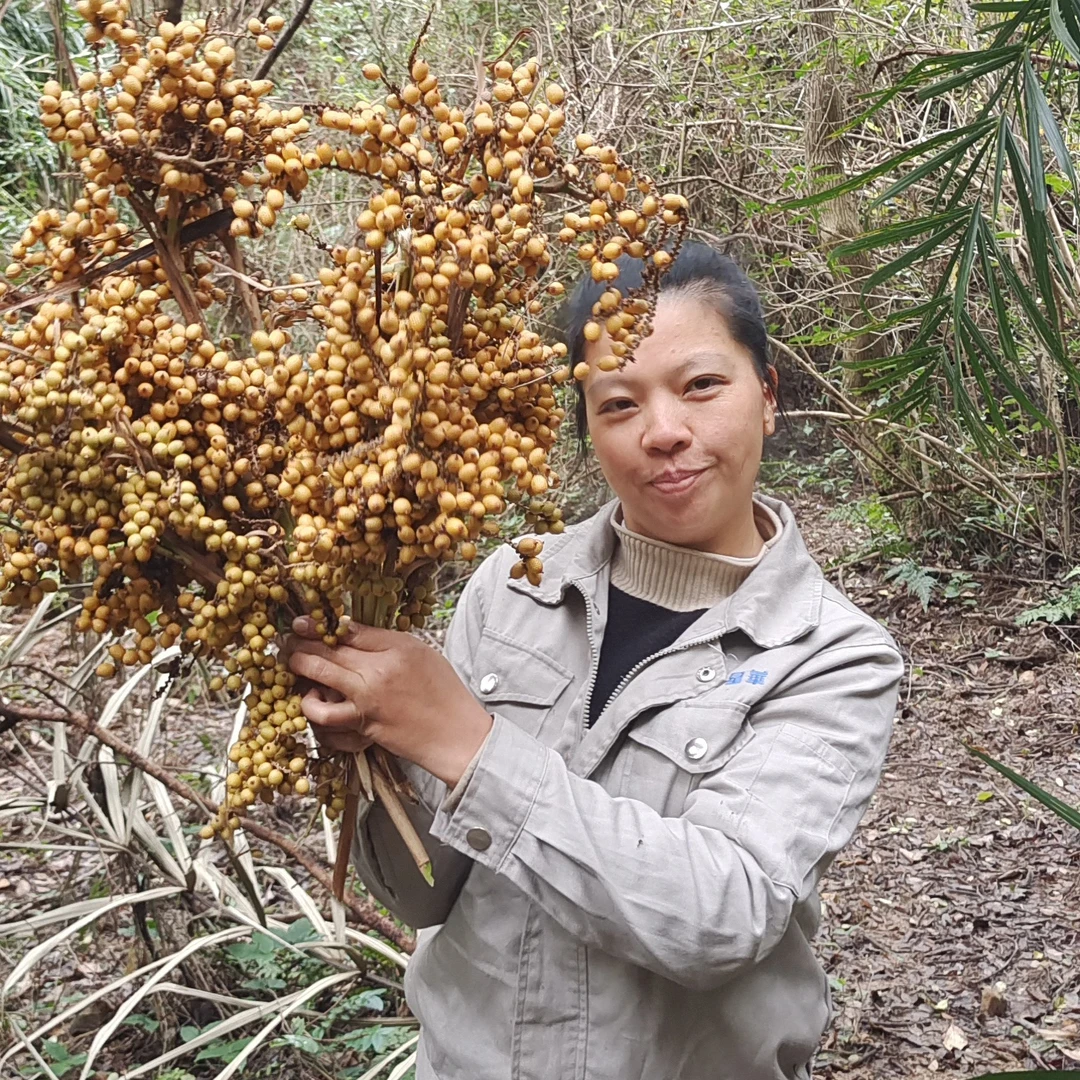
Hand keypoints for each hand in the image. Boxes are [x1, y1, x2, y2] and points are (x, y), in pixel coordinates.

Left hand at [286, 616, 492, 785]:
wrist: (455, 732)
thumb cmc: (441, 687)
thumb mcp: (417, 650)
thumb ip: (380, 638)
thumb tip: (345, 627)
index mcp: (388, 655)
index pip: (343, 635)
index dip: (315, 627)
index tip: (300, 624)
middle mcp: (372, 683)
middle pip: (322, 661)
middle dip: (298, 651)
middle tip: (290, 645)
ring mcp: (364, 711)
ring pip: (317, 698)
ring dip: (303, 686)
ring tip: (302, 678)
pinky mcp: (362, 734)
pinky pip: (329, 727)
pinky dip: (319, 718)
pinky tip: (320, 706)